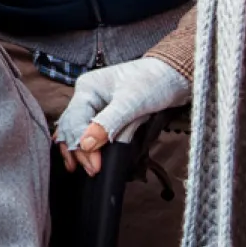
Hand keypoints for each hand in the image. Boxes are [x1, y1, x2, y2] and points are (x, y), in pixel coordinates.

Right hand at [53, 56, 189, 174]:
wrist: (174, 75)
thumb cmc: (154, 82)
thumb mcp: (131, 103)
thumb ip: (108, 123)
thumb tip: (86, 145)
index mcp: (88, 88)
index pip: (75, 121)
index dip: (82, 145)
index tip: (95, 165)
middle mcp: (87, 96)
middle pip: (72, 127)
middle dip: (79, 151)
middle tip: (92, 171)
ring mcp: (95, 105)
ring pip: (77, 131)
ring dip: (80, 150)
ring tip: (87, 169)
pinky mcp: (105, 113)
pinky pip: (89, 131)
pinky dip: (88, 145)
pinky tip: (86, 158)